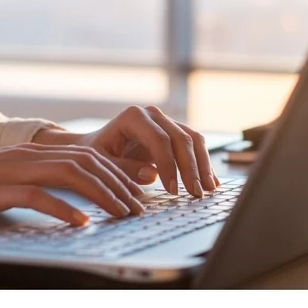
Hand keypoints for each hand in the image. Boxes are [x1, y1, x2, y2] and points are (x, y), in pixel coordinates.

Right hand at [0, 145, 145, 225]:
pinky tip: (82, 223)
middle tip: (141, 207)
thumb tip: (73, 203)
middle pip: (88, 163)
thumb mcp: (7, 183)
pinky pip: (37, 196)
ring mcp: (13, 169)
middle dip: (120, 184)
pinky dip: (64, 210)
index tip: (142, 192)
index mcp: (34, 153)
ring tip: (124, 213)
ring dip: (103, 195)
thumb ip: (39, 185)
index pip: (89, 156)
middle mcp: (29, 155)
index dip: (119, 173)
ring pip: (71, 175)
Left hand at [35, 105, 217, 197]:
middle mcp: (153, 114)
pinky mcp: (175, 133)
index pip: (159, 140)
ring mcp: (166, 122)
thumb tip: (152, 174)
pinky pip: (195, 145)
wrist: (96, 146)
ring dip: (203, 165)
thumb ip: (123, 169)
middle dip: (191, 168)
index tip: (172, 190)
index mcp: (134, 117)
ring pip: (193, 140)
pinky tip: (212, 182)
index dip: (169, 165)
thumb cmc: (96, 155)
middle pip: (181, 139)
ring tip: (208, 190)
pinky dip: (204, 163)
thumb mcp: (101, 164)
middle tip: (196, 194)